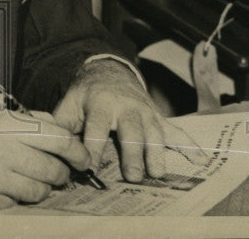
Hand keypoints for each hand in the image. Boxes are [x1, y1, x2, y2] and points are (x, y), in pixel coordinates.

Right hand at [0, 107, 91, 208]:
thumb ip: (26, 121)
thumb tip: (60, 129)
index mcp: (6, 125)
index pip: (56, 139)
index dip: (77, 151)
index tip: (83, 159)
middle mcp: (1, 150)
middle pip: (52, 170)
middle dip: (62, 174)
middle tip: (60, 173)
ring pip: (38, 192)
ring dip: (42, 189)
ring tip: (34, 181)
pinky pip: (15, 204)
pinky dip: (17, 199)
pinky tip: (8, 187)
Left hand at [52, 59, 206, 181]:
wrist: (110, 72)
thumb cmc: (87, 95)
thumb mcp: (70, 103)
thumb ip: (60, 122)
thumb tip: (47, 140)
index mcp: (100, 103)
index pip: (96, 126)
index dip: (93, 146)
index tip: (90, 167)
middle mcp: (126, 107)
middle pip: (131, 130)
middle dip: (133, 153)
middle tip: (133, 176)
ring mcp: (146, 113)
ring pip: (155, 133)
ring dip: (157, 153)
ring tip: (157, 173)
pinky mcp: (159, 119)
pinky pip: (177, 131)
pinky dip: (190, 145)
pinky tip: (202, 159)